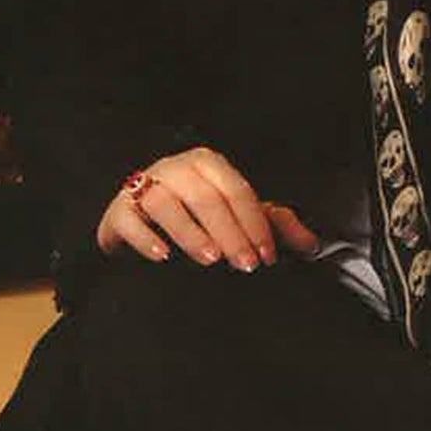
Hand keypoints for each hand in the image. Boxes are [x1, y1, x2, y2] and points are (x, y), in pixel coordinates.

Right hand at [96, 147, 321, 270]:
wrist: (140, 220)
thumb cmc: (197, 215)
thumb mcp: (237, 217)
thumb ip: (275, 227)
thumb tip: (312, 244)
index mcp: (209, 165)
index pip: (236, 190)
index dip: (254, 224)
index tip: (266, 256)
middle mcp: (176, 169)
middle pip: (204, 197)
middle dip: (229, 232)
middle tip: (244, 265)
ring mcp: (144, 186)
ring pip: (166, 203)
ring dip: (190, 232)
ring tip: (210, 259)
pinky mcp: (118, 210)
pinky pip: (129, 220)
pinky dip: (146, 238)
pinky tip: (163, 257)